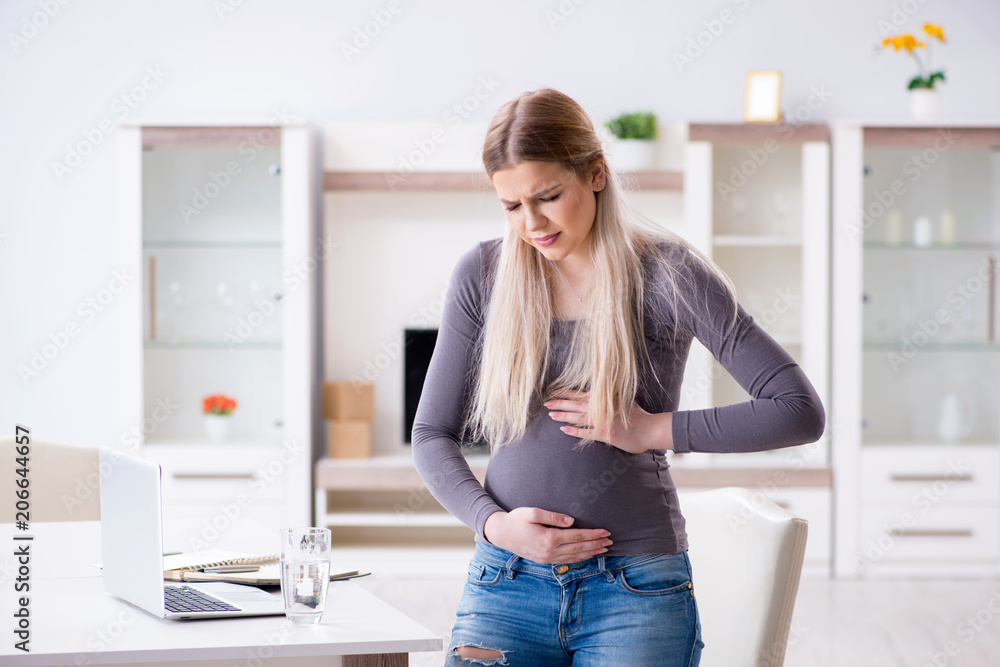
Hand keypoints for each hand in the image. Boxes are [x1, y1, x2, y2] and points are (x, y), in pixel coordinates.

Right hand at [483, 507, 611, 563]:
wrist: (501, 533)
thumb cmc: (516, 519)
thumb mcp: (533, 512)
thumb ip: (553, 517)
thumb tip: (572, 521)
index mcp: (549, 538)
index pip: (577, 536)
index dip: (593, 534)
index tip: (606, 531)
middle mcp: (550, 551)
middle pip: (579, 548)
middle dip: (596, 544)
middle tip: (611, 541)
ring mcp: (547, 558)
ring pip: (575, 557)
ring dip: (590, 553)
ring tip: (603, 549)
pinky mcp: (544, 560)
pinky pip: (566, 560)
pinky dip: (579, 558)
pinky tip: (586, 555)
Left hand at [544, 389, 672, 453]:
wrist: (650, 429)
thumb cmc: (639, 415)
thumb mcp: (625, 400)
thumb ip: (612, 397)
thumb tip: (603, 393)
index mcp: (606, 400)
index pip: (582, 395)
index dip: (567, 393)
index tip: (554, 392)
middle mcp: (603, 409)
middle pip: (577, 405)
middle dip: (560, 404)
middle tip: (546, 403)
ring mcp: (604, 422)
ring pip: (579, 418)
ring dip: (564, 416)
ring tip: (551, 415)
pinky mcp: (606, 435)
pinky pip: (587, 433)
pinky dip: (575, 431)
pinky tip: (564, 430)